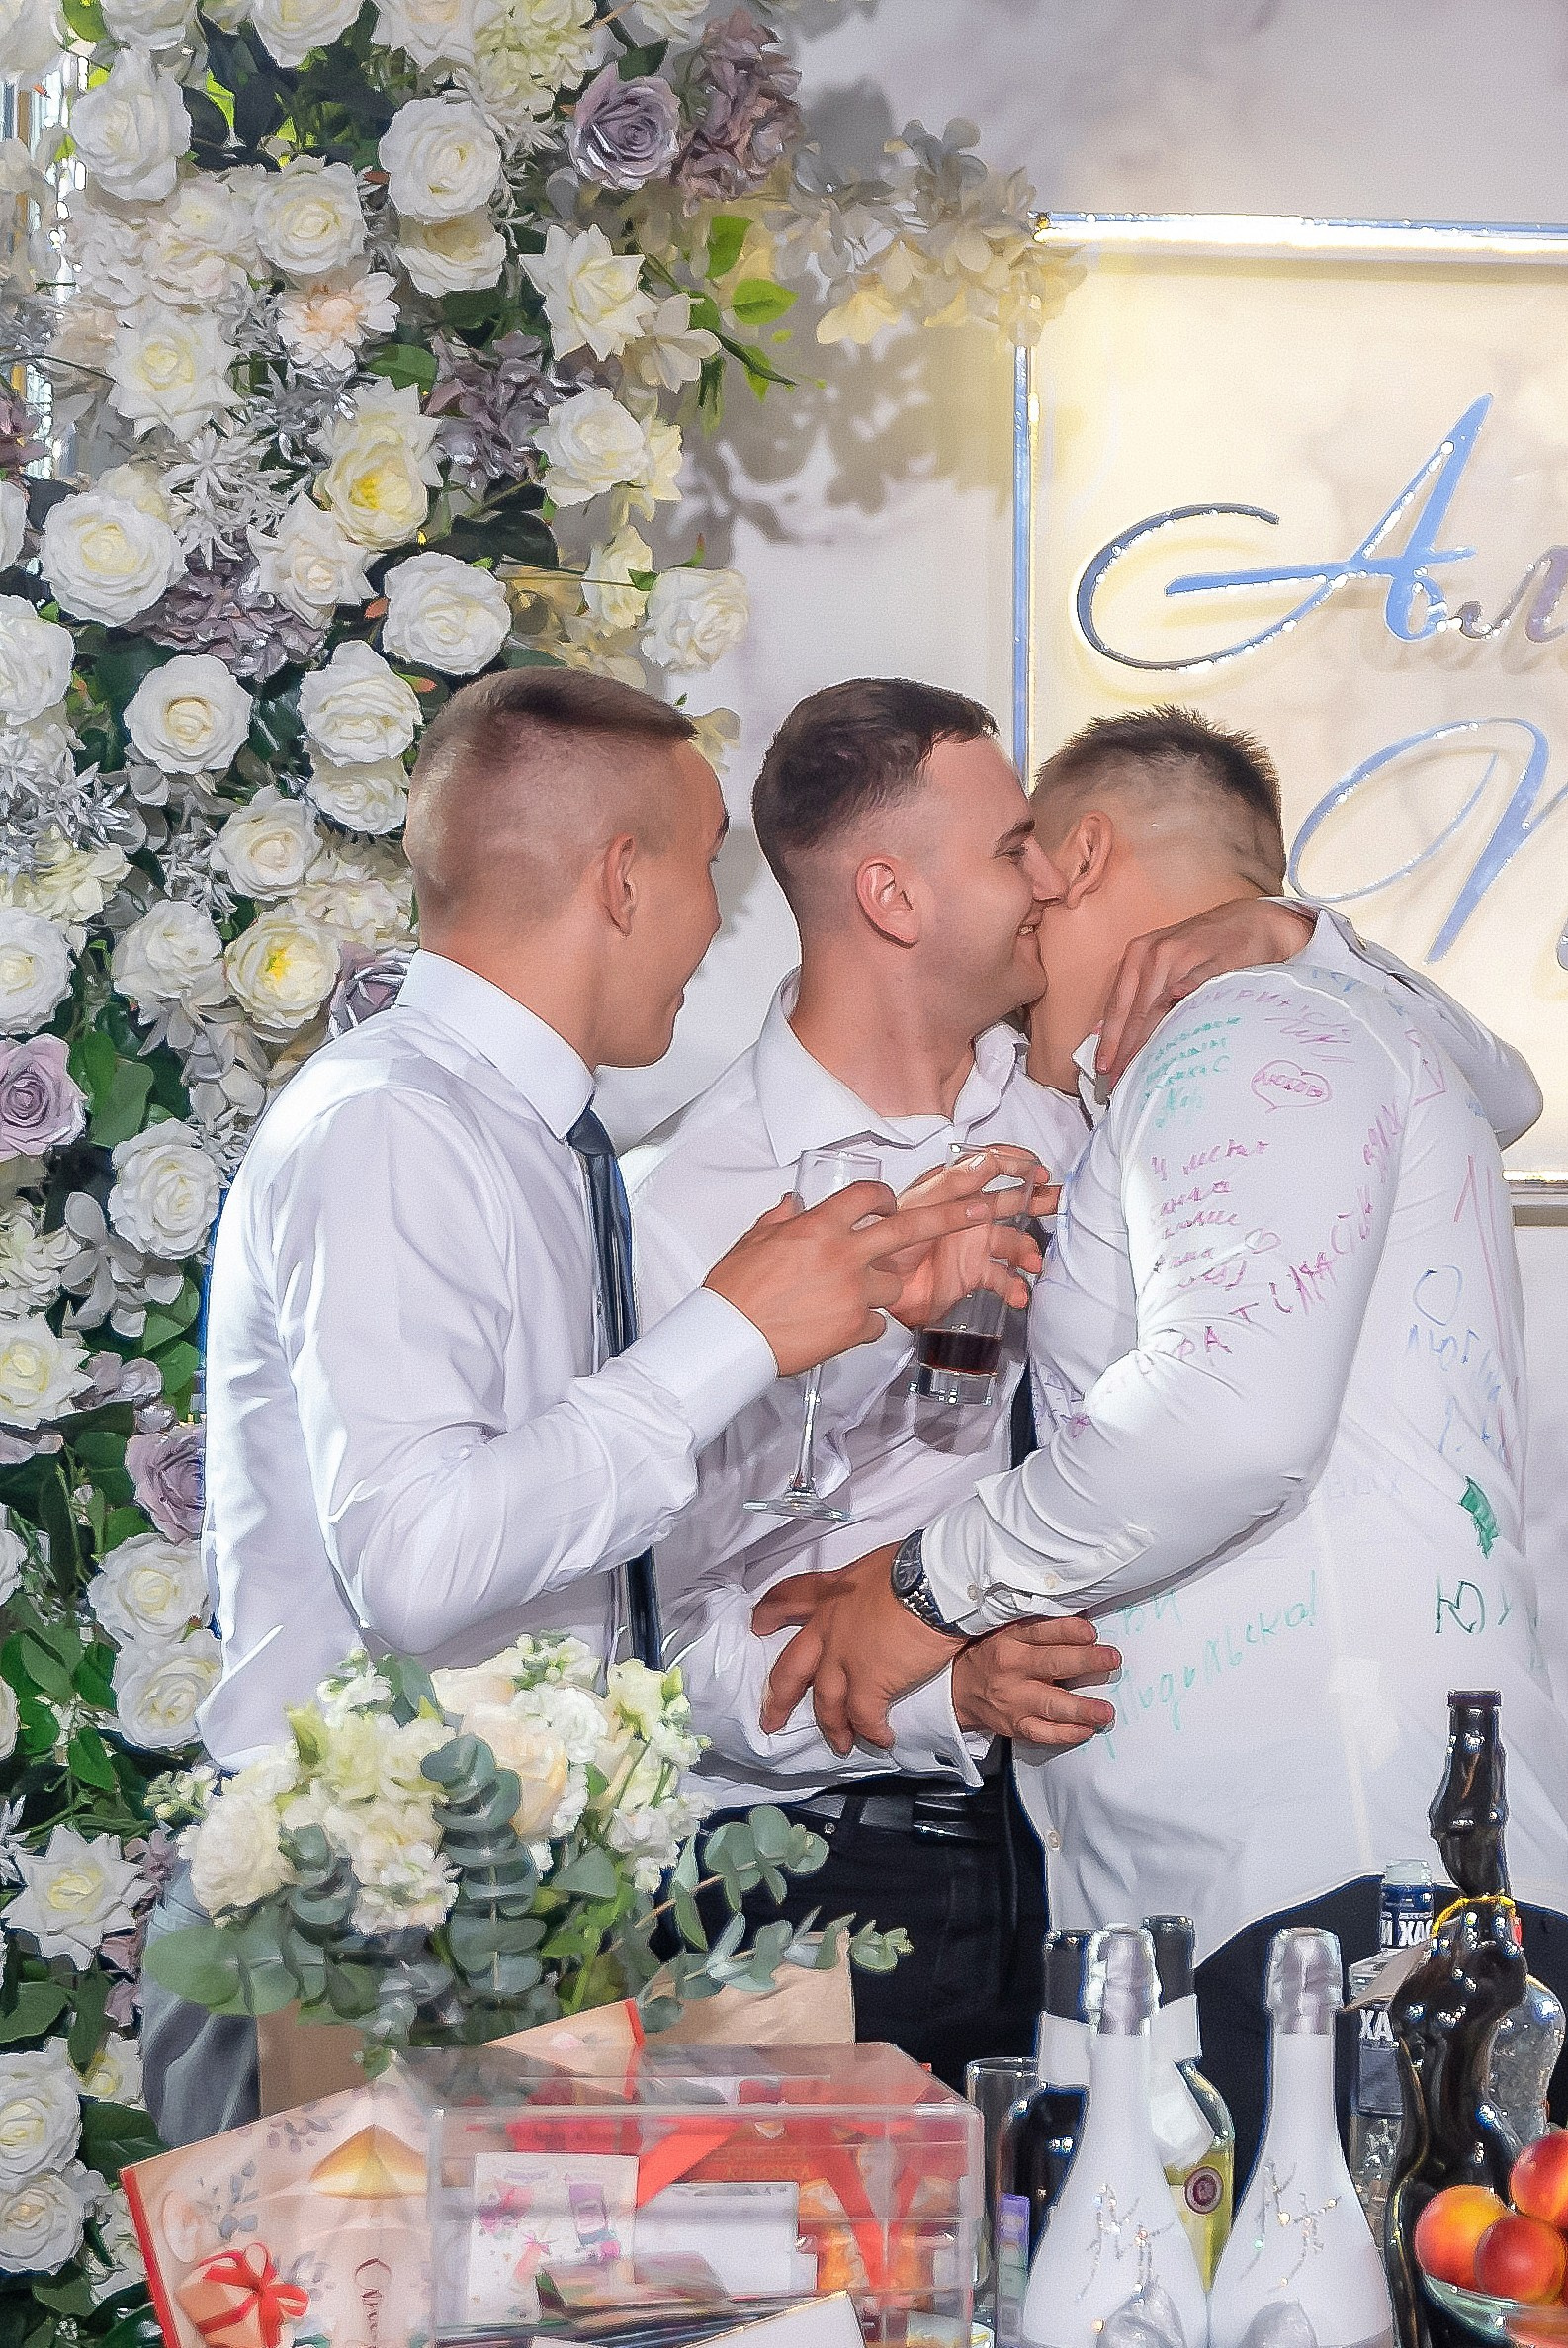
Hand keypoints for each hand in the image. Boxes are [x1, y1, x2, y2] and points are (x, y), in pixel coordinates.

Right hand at [706, 1181, 1012, 1378]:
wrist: (732, 1338)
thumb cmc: (736, 1289)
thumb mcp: (754, 1240)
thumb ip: (781, 1220)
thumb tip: (792, 1205)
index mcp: (819, 1226)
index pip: (867, 1196)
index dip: (883, 1196)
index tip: (889, 1202)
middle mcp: (845, 1254)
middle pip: (910, 1228)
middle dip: (952, 1214)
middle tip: (983, 1206)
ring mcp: (855, 1292)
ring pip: (893, 1282)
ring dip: (881, 1285)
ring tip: (844, 1297)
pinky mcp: (857, 1327)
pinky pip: (878, 1320)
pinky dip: (864, 1322)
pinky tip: (835, 1326)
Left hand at [754, 1545, 960, 1754]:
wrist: (933, 1583)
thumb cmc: (914, 1566)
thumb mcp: (875, 1567)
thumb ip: (864, 1588)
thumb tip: (881, 1596)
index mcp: (831, 1594)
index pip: (789, 1598)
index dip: (771, 1613)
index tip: (758, 1625)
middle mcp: (828, 1628)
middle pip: (791, 1669)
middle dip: (779, 1697)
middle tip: (770, 1719)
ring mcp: (844, 1658)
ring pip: (826, 1702)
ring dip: (833, 1725)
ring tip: (841, 1742)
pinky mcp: (869, 1683)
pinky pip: (864, 1717)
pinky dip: (872, 1731)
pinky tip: (882, 1739)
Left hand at [884, 1147, 1057, 1330]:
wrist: (876, 1291)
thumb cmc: (886, 1244)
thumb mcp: (917, 1207)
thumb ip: (952, 1185)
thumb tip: (986, 1162)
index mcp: (953, 1190)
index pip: (990, 1165)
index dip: (1015, 1162)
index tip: (1036, 1168)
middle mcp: (968, 1214)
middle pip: (1012, 1200)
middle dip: (1038, 1200)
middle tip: (1056, 1203)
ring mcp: (973, 1244)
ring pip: (1014, 1241)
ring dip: (1027, 1250)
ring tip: (1032, 1262)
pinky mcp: (974, 1274)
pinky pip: (1003, 1277)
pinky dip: (1014, 1286)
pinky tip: (1018, 1293)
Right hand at [950, 1618, 1119, 1746]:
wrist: (960, 1687)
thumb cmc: (993, 1654)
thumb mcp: (1008, 1631)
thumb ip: (1040, 1629)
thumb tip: (1084, 1625)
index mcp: (1012, 1639)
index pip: (1042, 1631)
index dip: (1068, 1631)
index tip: (1091, 1632)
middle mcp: (1013, 1668)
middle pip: (1052, 1664)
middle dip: (1085, 1661)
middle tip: (1112, 1659)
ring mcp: (1014, 1700)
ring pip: (1050, 1704)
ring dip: (1080, 1708)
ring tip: (1105, 1711)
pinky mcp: (1016, 1725)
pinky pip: (1044, 1733)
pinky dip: (1067, 1733)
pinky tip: (1086, 1729)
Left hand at [1096, 896, 1315, 1091]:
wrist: (1251, 921)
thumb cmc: (1204, 947)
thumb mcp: (1165, 962)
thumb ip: (1141, 994)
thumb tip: (1111, 1034)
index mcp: (1140, 954)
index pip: (1120, 1004)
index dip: (1111, 1038)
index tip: (1104, 1068)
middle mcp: (1158, 953)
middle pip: (1138, 1010)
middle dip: (1127, 1048)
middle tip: (1121, 1079)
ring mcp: (1188, 955)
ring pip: (1162, 1004)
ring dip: (1152, 1040)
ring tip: (1145, 1071)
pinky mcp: (1218, 960)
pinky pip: (1198, 986)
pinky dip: (1187, 1002)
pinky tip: (1178, 1024)